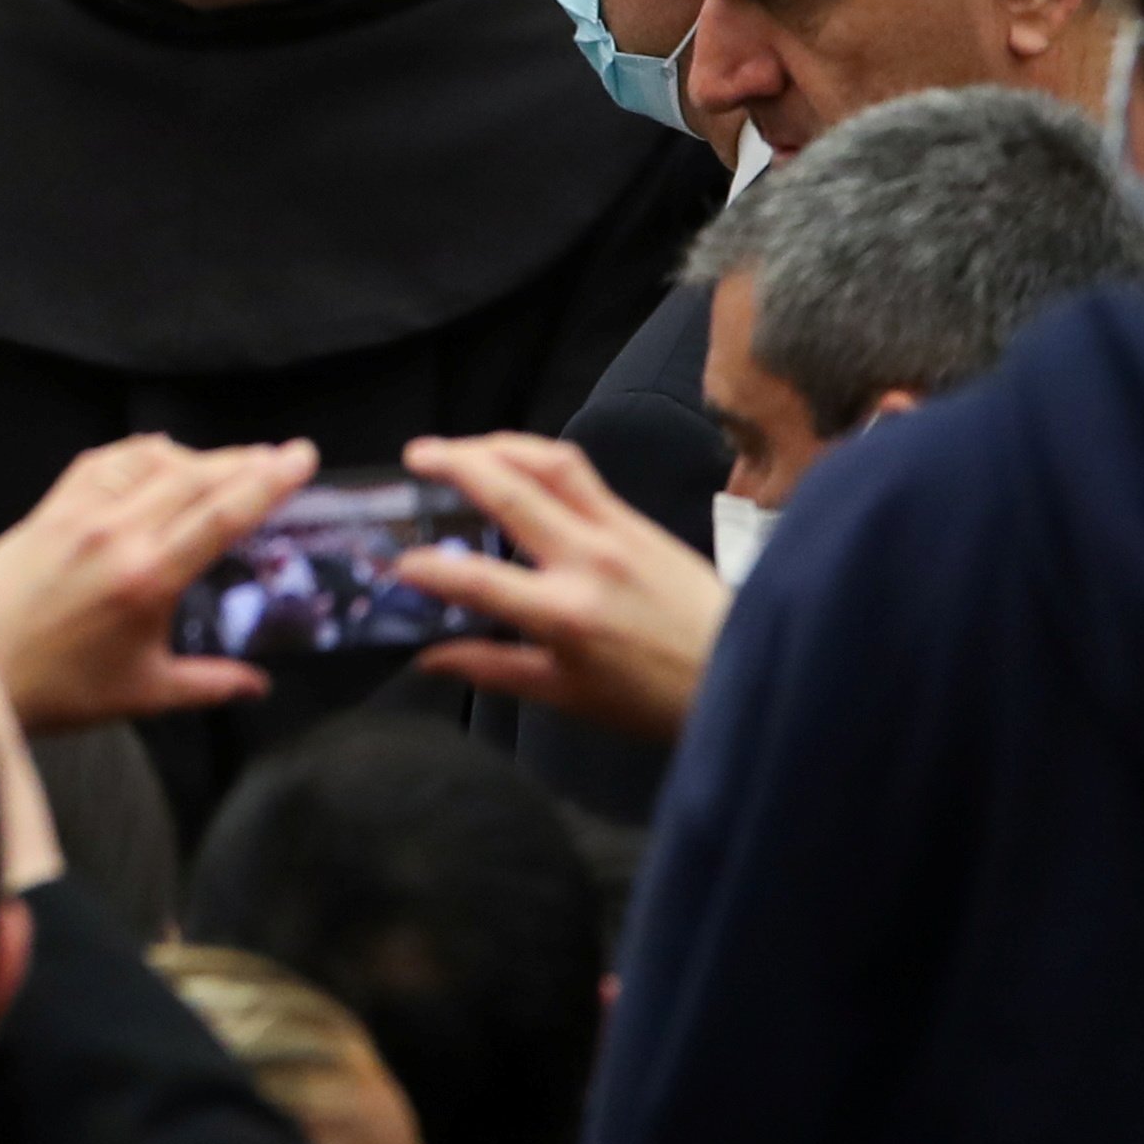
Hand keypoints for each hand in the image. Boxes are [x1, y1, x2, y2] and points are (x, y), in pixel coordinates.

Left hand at [0, 434, 316, 728]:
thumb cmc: (59, 690)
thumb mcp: (143, 694)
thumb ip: (208, 684)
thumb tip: (257, 685)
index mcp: (147, 579)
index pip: (221, 516)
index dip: (266, 482)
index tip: (300, 457)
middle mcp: (114, 536)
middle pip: (194, 478)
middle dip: (245, 460)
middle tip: (283, 453)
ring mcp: (76, 517)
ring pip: (148, 464)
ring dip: (196, 456)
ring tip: (231, 460)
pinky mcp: (45, 513)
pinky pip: (100, 465)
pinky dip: (136, 453)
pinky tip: (158, 453)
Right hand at [397, 432, 724, 743]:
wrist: (744, 672)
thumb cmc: (655, 699)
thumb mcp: (567, 696)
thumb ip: (493, 668)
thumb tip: (431, 658)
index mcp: (565, 614)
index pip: (477, 579)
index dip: (427, 567)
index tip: (399, 562)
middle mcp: (590, 560)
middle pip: (511, 489)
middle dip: (455, 463)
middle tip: (416, 455)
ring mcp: (620, 532)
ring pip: (552, 463)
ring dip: (500, 445)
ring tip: (464, 447)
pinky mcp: (642, 521)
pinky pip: (582, 475)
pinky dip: (540, 461)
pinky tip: (519, 467)